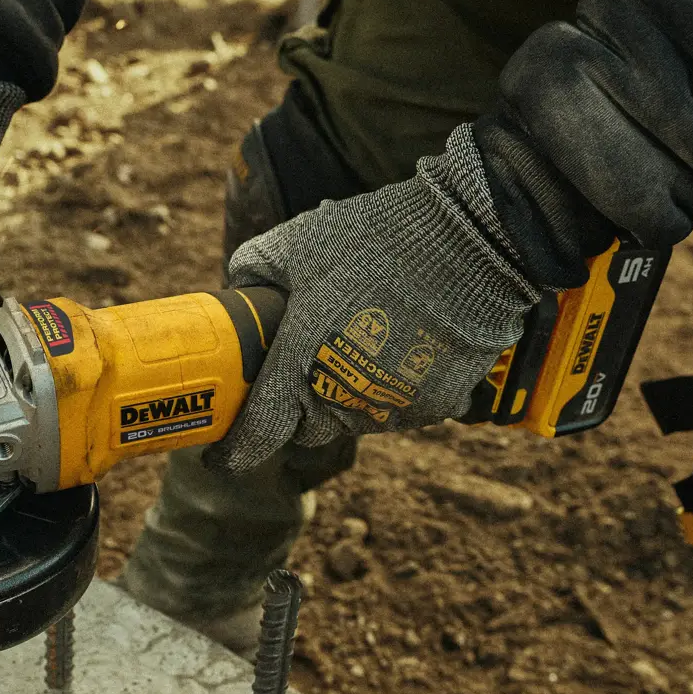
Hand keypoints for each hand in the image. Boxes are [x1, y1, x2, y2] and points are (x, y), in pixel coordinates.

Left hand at [207, 127, 540, 474]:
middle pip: (307, 430)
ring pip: (353, 421)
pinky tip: (401, 345)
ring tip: (361, 342)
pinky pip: (399, 409)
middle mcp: (344, 397)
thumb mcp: (298, 241)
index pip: (259, 432)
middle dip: (298, 407)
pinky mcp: (435, 405)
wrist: (472, 240)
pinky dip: (392, 388)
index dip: (235, 450)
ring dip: (347, 397)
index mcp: (301, 361)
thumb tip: (236, 289)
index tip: (220, 455)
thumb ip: (254, 270)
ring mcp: (393, 406)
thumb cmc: (378, 238)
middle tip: (305, 365)